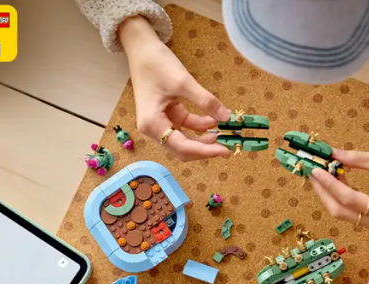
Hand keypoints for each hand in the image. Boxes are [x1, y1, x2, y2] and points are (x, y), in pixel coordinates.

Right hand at [119, 16, 230, 160]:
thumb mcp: (183, 81)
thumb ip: (205, 101)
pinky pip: (185, 127)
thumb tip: (226, 118)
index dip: (205, 151)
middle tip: (227, 145)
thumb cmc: (156, 63)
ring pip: (184, 140)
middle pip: (182, 149)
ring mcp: (159, 123)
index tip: (224, 150)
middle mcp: (153, 129)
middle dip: (204, 149)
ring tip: (224, 133)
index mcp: (152, 124)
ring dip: (203, 139)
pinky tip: (214, 121)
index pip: (182, 147)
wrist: (141, 48)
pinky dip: (199, 126)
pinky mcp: (165, 116)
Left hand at [309, 149, 368, 232]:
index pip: (350, 199)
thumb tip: (332, 154)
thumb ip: (358, 159)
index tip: (316, 170)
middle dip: (323, 192)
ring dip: (329, 194)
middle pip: (341, 212)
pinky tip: (334, 182)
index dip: (330, 184)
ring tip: (322, 174)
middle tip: (312, 174)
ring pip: (343, 214)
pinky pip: (350, 213)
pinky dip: (339, 198)